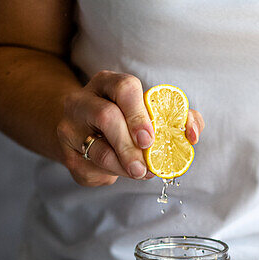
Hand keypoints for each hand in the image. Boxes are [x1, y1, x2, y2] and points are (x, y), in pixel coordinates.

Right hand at [56, 70, 203, 187]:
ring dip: (124, 166)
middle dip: (130, 146)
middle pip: (106, 117)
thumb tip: (192, 133)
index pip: (123, 88)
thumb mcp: (147, 110)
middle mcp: (83, 100)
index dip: (139, 113)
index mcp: (107, 83)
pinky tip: (117, 172)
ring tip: (139, 173)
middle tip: (145, 167)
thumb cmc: (124, 119)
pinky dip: (110, 176)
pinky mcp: (66, 154)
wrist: (82, 130)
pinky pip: (91, 170)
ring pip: (99, 151)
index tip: (150, 138)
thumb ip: (177, 117)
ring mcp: (70, 127)